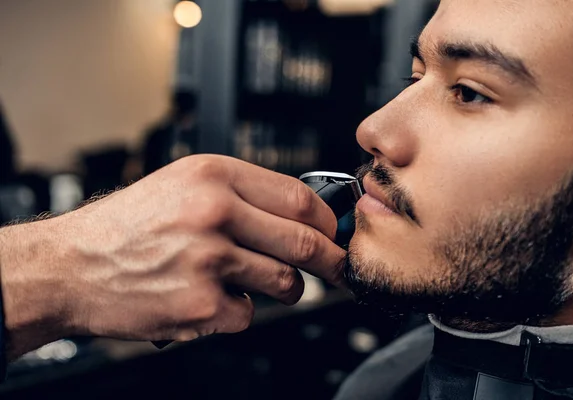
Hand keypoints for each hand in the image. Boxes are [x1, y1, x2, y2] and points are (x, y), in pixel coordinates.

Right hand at [0, 155, 345, 356]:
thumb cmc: (128, 226)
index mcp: (213, 176)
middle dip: (329, 260)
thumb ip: (242, 194)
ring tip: (259, 283)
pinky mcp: (200, 305)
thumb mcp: (183, 185)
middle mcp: (213, 213)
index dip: (325, 220)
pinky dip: (239, 312)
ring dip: (285, 289)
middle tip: (335, 267)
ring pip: (285, 283)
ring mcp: (208, 260)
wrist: (72, 266)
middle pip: (303, 241)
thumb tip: (300, 214)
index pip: (298, 198)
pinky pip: (249, 315)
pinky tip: (211, 299)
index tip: (332, 232)